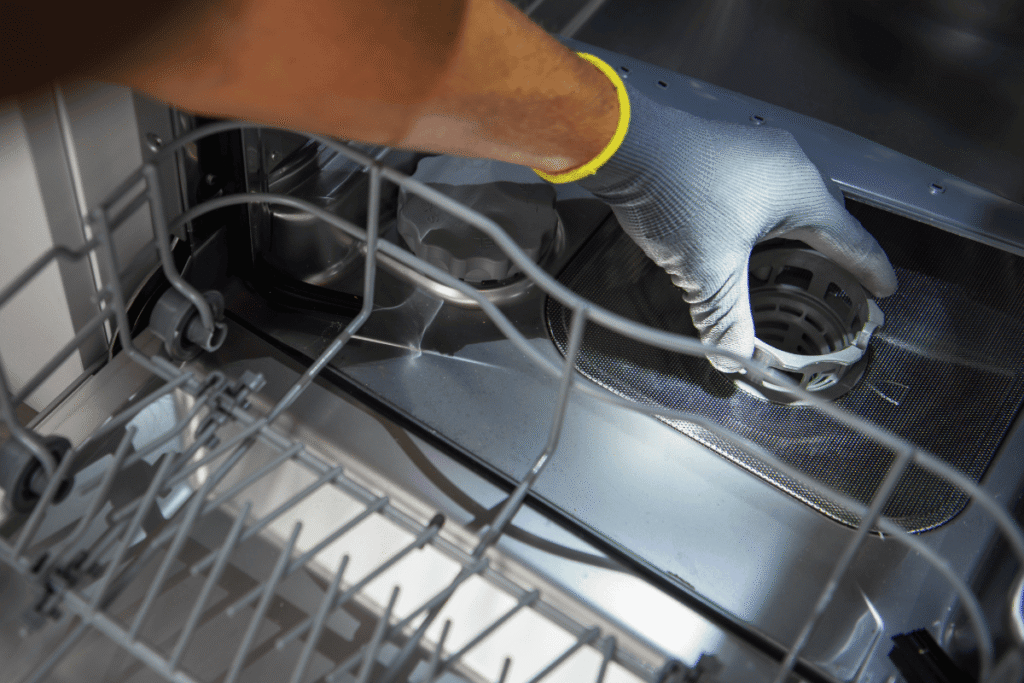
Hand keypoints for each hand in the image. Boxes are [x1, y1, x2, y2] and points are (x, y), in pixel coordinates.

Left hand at [578, 83, 897, 371]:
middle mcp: (788, 164)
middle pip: (825, 216)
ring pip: (792, 199)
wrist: (628, 145)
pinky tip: (749, 233)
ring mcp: (757, 152)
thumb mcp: (707, 270)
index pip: (851, 238)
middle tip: (842, 277)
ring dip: (797, 232)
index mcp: (800, 190)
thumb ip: (726, 317)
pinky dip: (768, 216)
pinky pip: (764, 187)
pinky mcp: (728, 151)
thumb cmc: (674, 193)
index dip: (870, 269)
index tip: (884, 287)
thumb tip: (734, 357)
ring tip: (796, 261)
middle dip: (835, 250)